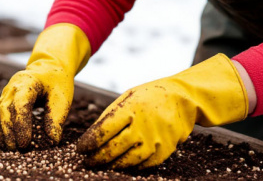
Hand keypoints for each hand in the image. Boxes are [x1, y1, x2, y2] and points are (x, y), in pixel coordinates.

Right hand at [0, 24, 90, 149]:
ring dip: (3, 132)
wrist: (49, 68)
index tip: (26, 143)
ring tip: (11, 149)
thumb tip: (52, 141)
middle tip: (18, 150)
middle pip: (6, 110)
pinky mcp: (4, 98)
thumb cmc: (57, 83)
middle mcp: (13, 86)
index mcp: (28, 82)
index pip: (20, 105)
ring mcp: (6, 91)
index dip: (21, 125)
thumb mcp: (62, 98)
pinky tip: (6, 141)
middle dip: (10, 132)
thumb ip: (56, 118)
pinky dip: (0, 128)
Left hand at [76, 54, 249, 168]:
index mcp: (130, 109)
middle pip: (112, 149)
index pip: (103, 131)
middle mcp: (142, 126)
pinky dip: (130, 167)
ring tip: (102, 165)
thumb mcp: (128, 97)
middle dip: (96, 157)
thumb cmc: (150, 96)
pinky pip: (143, 165)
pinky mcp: (164, 151)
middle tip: (87, 161)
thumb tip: (91, 136)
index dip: (89, 143)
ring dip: (111, 165)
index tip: (80, 149)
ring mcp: (154, 141)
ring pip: (127, 161)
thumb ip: (111, 115)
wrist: (183, 99)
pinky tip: (122, 165)